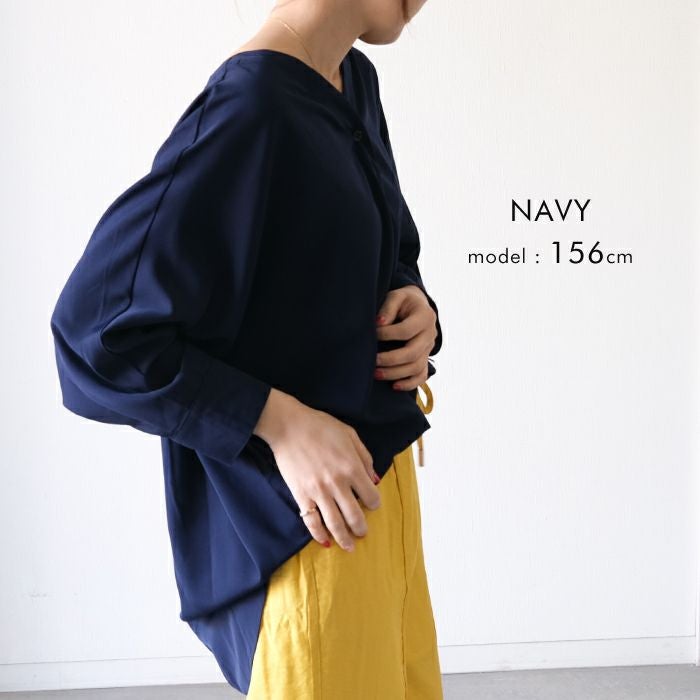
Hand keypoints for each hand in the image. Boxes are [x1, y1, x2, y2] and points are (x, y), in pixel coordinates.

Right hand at [253, 388, 381, 551]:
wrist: (288, 426)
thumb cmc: (320, 426)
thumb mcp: (350, 435)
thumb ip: (365, 457)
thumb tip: (375, 480)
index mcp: (352, 467)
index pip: (371, 497)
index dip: (374, 503)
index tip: (371, 504)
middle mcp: (338, 483)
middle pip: (355, 516)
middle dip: (361, 528)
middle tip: (363, 533)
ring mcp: (318, 492)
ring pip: (335, 524)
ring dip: (344, 539)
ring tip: (349, 546)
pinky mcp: (301, 496)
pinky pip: (311, 522)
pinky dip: (319, 535)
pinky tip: (325, 542)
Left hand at [375, 285, 437, 390]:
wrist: (417, 306)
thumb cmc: (403, 302)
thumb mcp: (396, 296)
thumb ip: (388, 308)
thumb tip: (379, 324)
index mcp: (425, 316)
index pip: (406, 330)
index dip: (387, 334)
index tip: (372, 334)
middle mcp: (430, 334)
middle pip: (412, 353)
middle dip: (390, 359)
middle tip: (372, 361)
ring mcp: (429, 348)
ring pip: (416, 367)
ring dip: (395, 373)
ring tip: (375, 374)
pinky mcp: (425, 358)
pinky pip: (421, 375)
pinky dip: (409, 383)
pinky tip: (394, 386)